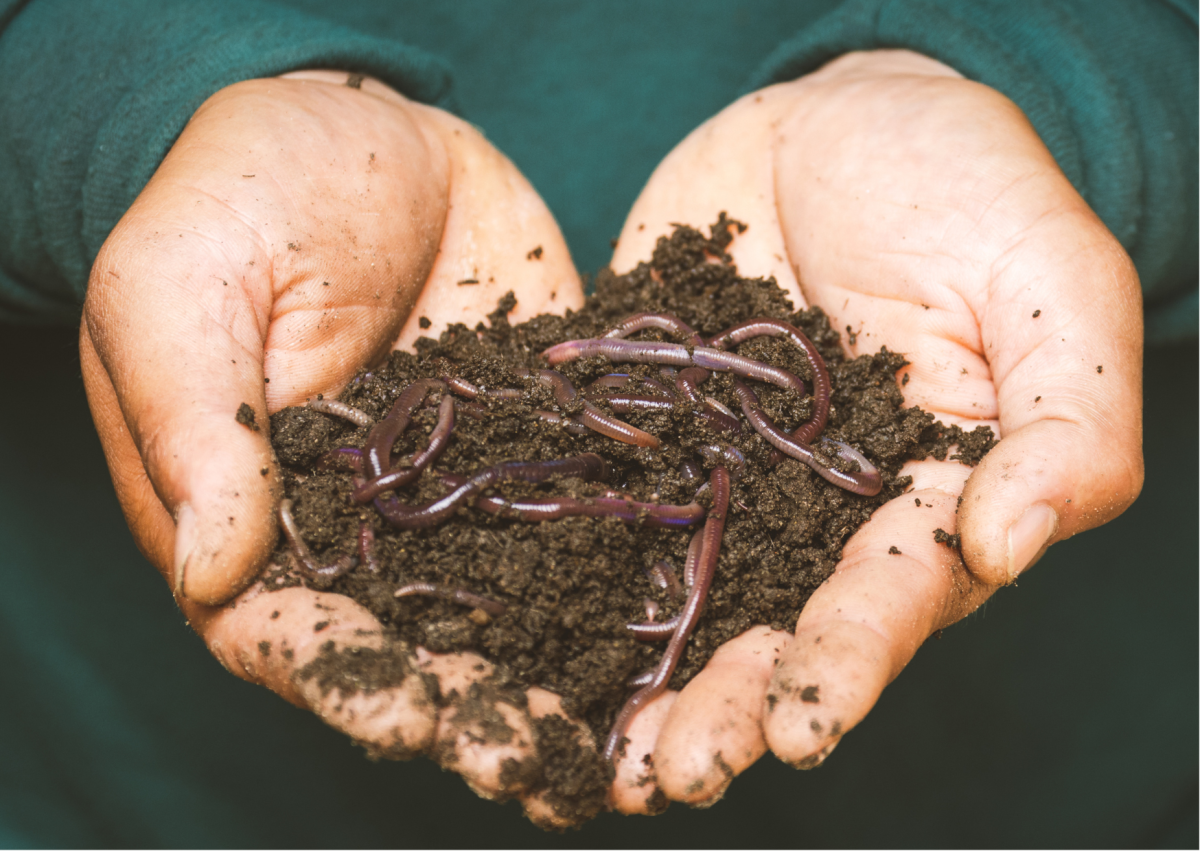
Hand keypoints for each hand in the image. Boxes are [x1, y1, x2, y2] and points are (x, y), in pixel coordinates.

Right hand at [80, 71, 592, 825]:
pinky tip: (678, 623)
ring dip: (559, 676)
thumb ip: (196, 424)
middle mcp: (367, 527)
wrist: (368, 125)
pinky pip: (583, 517)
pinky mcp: (543, 444)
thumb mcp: (181, 287)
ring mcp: (464, 493)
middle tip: (537, 764)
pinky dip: (624, 576)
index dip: (348, 683)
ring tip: (624, 737)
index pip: (290, 630)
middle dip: (473, 711)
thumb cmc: (241, 193)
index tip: (410, 718)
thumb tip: (214, 569)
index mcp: (259, 514)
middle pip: (414, 646)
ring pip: (510, 606)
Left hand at [606, 50, 1143, 810]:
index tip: (801, 726)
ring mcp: (722, 479)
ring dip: (642, 677)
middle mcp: (818, 515)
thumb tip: (1010, 543)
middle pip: (775, 626)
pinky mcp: (644, 434)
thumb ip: (1067, 419)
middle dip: (730, 704)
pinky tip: (510, 630)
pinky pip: (601, 504)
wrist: (831, 119)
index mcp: (925, 497)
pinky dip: (559, 568)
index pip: (893, 597)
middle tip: (674, 773)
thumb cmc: (965, 187)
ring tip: (599, 754)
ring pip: (682, 596)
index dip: (849, 662)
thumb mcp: (1050, 283)